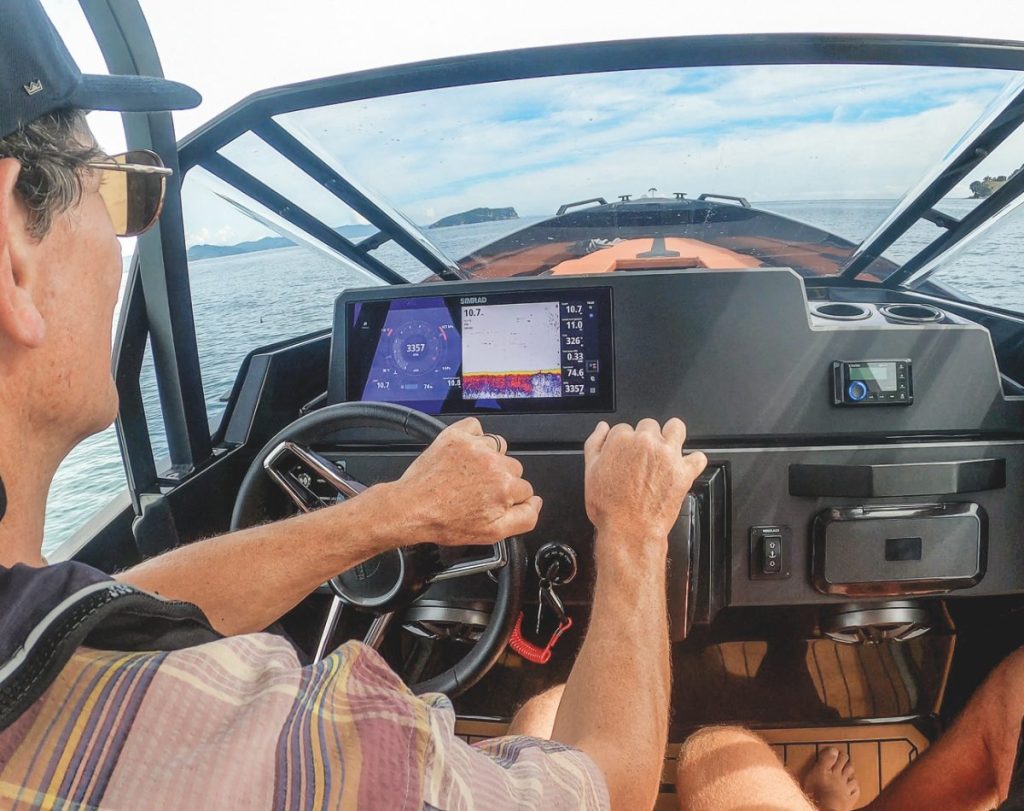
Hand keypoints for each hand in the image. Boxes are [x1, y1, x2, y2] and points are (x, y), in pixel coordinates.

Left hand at [390, 418, 541, 545]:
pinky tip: (464, 453)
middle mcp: (493, 463)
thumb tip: (536, 502)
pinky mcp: (457, 436)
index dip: (509, 498)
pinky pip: (476, 427)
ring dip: (489, 458)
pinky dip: (473, 436)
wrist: (412, 508)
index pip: (524, 489)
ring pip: (498, 447)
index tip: (493, 501)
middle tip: (478, 492)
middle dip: (500, 479)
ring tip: (469, 474)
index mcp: (505, 487)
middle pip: (513, 467)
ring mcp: (475, 447)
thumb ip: (524, 518)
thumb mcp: (492, 534)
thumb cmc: (445, 521)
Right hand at [584, 418, 706, 554]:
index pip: (623, 428)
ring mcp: (668, 455)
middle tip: (642, 457)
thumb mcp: (590, 471)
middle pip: (649, 425)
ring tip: (666, 449)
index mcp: (622, 439)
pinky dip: (693, 461)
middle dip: (646, 438)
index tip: (625, 454)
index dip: (624, 442)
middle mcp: (646, 442)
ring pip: (676, 428)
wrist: (628, 530)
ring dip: (672, 435)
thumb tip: (602, 428)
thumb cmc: (609, 506)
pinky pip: (698, 457)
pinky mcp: (684, 471)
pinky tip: (685, 466)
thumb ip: (594, 443)